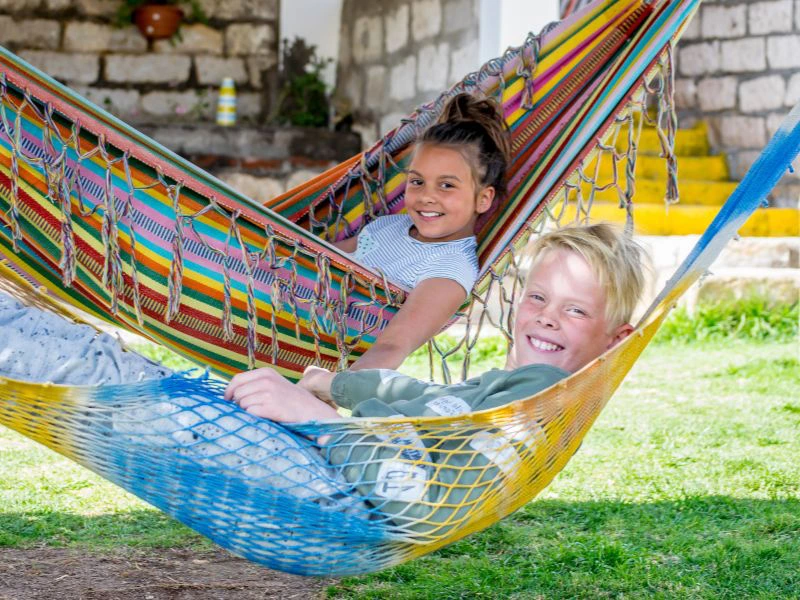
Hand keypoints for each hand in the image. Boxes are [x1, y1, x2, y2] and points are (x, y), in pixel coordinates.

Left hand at [224, 367, 340, 422]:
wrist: (311, 410)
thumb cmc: (290, 399)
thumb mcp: (275, 383)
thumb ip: (256, 383)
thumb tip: (231, 392)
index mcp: (266, 372)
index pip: (237, 379)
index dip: (229, 391)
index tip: (227, 399)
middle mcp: (266, 380)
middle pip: (237, 393)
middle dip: (239, 403)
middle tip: (249, 409)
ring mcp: (268, 393)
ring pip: (242, 404)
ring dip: (247, 410)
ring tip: (261, 412)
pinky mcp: (270, 407)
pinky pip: (250, 413)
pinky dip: (253, 417)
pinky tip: (265, 416)